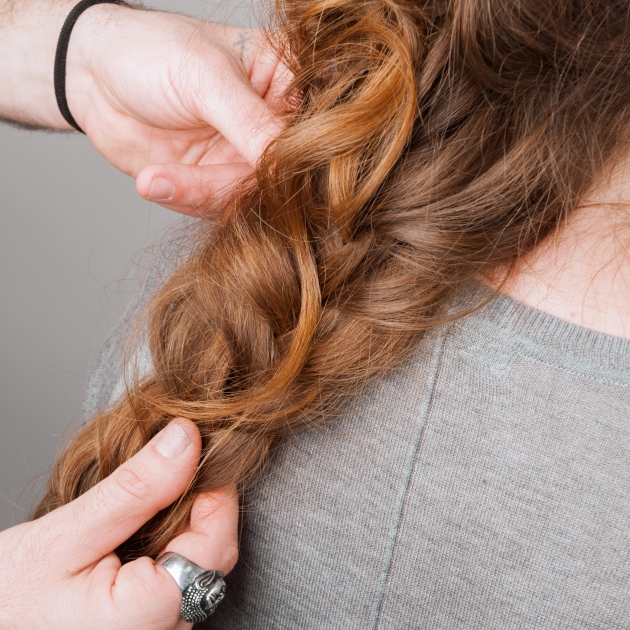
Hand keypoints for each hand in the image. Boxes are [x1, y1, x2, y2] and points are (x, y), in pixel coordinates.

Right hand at [0, 419, 237, 629]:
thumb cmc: (7, 601)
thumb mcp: (66, 535)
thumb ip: (134, 490)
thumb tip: (184, 441)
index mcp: (146, 618)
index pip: (217, 544)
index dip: (217, 492)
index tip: (201, 452)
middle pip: (212, 556)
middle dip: (199, 505)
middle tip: (170, 467)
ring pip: (198, 566)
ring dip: (184, 525)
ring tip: (148, 501)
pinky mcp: (145, 627)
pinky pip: (178, 581)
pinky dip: (168, 547)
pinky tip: (140, 532)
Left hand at [67, 6, 289, 215]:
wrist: (93, 76)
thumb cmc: (151, 52)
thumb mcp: (205, 78)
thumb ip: (251, 124)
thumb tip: (288, 164)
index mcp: (287, 82)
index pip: (310, 132)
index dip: (289, 159)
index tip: (258, 171)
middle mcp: (273, 125)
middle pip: (279, 174)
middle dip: (231, 183)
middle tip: (191, 180)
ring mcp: (246, 157)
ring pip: (248, 199)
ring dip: (200, 195)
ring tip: (155, 177)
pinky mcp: (218, 183)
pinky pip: (216, 209)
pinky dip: (184, 200)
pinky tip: (154, 179)